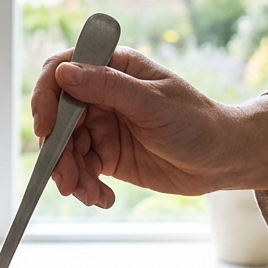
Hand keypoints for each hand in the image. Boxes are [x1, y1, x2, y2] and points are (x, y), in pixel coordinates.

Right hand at [30, 47, 267, 207]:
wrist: (222, 160)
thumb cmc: (197, 122)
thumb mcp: (153, 103)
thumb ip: (108, 87)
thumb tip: (64, 72)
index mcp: (114, 69)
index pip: (62, 72)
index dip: (46, 98)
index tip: (45, 128)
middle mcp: (102, 95)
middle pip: (58, 118)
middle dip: (57, 151)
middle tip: (67, 180)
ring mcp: (102, 126)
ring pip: (65, 148)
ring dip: (70, 174)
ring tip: (89, 194)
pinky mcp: (107, 155)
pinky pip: (81, 170)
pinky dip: (85, 186)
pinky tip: (102, 198)